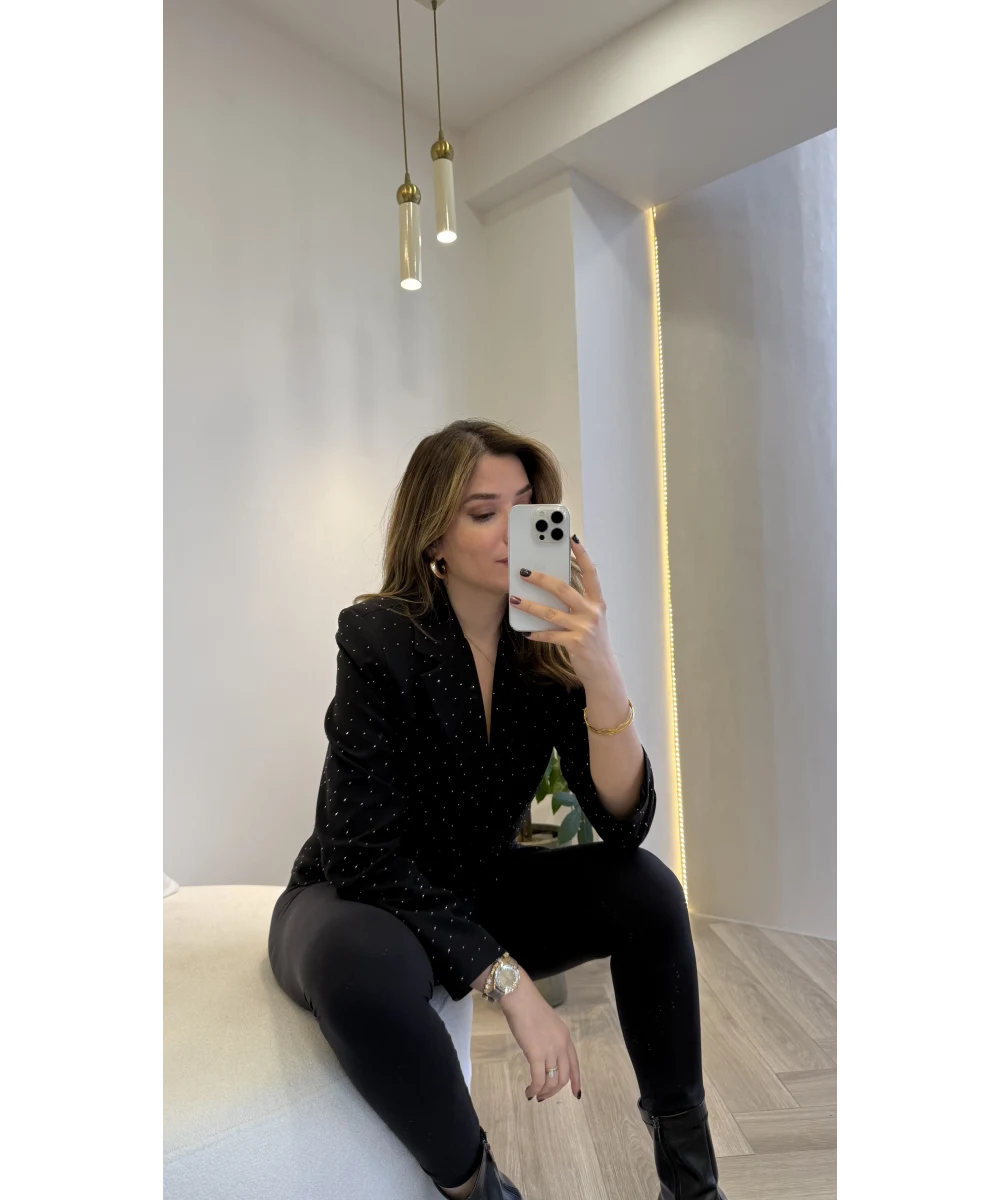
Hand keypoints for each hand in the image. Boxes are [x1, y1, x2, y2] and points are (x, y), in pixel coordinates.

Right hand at [500, 975, 582, 1101]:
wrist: (520, 998)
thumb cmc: (529, 1007)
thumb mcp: (547, 1024)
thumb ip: (550, 1040)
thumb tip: (542, 1057)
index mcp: (566, 1037)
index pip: (575, 1064)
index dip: (576, 1081)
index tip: (576, 1094)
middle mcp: (562, 1045)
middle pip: (564, 1077)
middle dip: (554, 1090)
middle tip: (544, 1095)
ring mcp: (550, 1050)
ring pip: (552, 1081)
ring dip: (544, 1092)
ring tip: (535, 1094)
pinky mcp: (536, 1054)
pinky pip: (538, 1079)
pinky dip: (534, 1089)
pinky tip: (529, 1091)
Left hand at [509, 534, 615, 685]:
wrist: (603, 672)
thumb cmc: (594, 642)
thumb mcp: (591, 619)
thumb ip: (577, 604)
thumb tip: (552, 588)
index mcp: (597, 602)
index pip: (591, 573)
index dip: (582, 554)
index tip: (572, 538)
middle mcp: (592, 612)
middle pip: (564, 589)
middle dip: (542, 579)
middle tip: (524, 571)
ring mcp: (584, 628)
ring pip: (551, 613)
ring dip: (530, 605)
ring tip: (514, 599)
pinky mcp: (575, 643)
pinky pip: (550, 635)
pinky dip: (536, 633)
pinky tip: (526, 632)